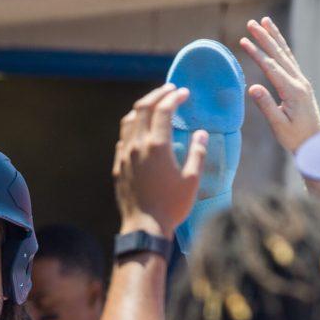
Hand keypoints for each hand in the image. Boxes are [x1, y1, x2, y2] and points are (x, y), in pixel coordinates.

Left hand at [114, 84, 207, 237]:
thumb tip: (201, 134)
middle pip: (142, 108)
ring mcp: (125, 156)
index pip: (163, 110)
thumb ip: (197, 153)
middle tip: (169, 90)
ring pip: (128, 121)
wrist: (144, 228)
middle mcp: (137, 146)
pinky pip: (123, 138)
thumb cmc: (172, 206)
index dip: (174, 97)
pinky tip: (140, 131)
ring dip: (141, 108)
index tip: (184, 93)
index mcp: (157, 146)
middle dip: (157, 95)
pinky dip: (132, 127)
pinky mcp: (118, 167)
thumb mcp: (192, 180)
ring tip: (154, 106)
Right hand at [239, 17, 319, 153]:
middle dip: (265, 37)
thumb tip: (252, 87)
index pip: (271, 67)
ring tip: (265, 22)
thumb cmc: (295, 138)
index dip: (257, 53)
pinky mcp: (301, 84)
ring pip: (286, 54)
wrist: (316, 143)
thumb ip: (266, 105)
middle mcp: (299, 82)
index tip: (243, 41)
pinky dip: (282, 48)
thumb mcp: (278, 125)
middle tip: (252, 23)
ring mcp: (302, 81)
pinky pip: (290, 61)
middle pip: (279, 54)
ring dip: (275, 37)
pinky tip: (276, 42)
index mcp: (292, 91)